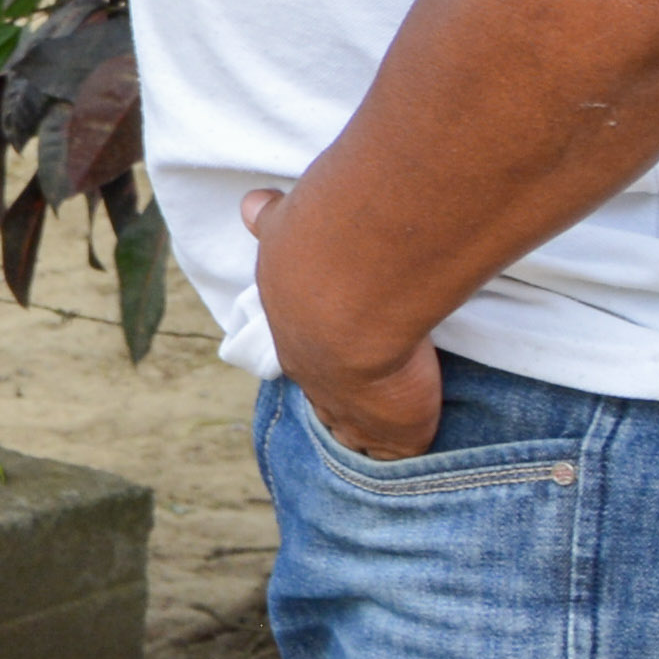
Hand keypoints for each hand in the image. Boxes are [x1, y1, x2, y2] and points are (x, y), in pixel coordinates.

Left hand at [246, 183, 441, 460]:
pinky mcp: (392, 432)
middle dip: (332, 393)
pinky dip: (398, 453)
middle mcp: (313, 374)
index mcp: (291, 331)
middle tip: (349, 397)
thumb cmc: (311, 258)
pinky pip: (392, 454)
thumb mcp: (281, 229)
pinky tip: (405, 454)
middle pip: (321, 393)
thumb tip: (254, 204)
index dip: (314, 352)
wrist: (345, 298)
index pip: (301, 349)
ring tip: (370, 437)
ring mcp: (349, 411)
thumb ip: (270, 218)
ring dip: (360, 429)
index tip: (325, 352)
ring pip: (350, 429)